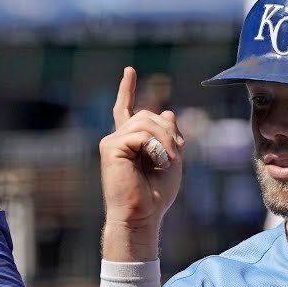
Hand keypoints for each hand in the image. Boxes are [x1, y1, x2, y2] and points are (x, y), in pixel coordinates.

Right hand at [98, 66, 183, 260]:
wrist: (142, 215)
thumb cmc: (155, 195)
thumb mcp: (171, 159)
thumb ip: (168, 135)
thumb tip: (166, 111)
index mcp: (130, 142)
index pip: (127, 110)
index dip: (127, 90)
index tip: (129, 70)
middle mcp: (118, 139)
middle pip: (149, 115)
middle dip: (169, 132)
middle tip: (177, 154)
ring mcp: (112, 142)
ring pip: (146, 121)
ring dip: (165, 140)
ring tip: (168, 160)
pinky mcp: (110, 147)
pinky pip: (140, 134)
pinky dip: (156, 146)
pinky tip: (156, 161)